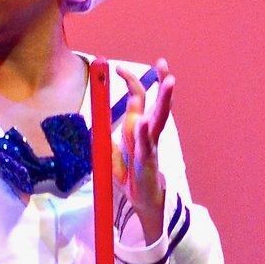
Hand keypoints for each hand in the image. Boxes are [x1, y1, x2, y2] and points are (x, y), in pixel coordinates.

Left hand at [112, 59, 174, 241]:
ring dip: (164, 100)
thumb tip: (94, 123)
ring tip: (170, 82)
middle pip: (157, 102)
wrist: (140, 201)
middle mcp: (147, 132)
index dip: (130, 81)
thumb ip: (105, 137)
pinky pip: (146, 145)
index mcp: (137, 127)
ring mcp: (150, 146)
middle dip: (161, 82)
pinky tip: (142, 122)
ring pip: (159, 119)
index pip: (137, 98)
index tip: (117, 68)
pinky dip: (143, 134)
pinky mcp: (147, 162)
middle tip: (164, 63)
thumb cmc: (128, 175)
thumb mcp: (110, 152)